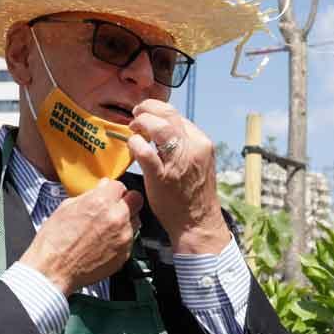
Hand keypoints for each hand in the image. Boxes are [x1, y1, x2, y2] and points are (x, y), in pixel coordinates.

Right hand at [19, 178, 143, 294]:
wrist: (53, 270)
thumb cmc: (55, 241)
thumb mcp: (66, 207)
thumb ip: (90, 195)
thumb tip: (102, 188)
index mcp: (101, 202)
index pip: (120, 186)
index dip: (112, 190)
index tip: (108, 194)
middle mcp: (117, 218)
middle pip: (136, 200)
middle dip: (126, 201)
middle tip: (114, 206)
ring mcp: (124, 237)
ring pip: (136, 220)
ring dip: (126, 220)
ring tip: (108, 227)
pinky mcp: (125, 253)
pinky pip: (131, 239)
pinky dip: (121, 238)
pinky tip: (106, 242)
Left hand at [126, 99, 230, 254]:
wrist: (197, 222)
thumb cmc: (193, 194)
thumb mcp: (195, 162)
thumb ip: (183, 145)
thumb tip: (161, 129)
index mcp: (201, 142)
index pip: (177, 115)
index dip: (157, 112)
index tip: (146, 116)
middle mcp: (193, 148)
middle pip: (168, 114)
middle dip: (147, 110)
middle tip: (135, 117)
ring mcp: (178, 161)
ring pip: (159, 126)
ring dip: (142, 122)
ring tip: (133, 128)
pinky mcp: (162, 176)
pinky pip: (145, 150)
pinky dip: (135, 143)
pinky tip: (132, 146)